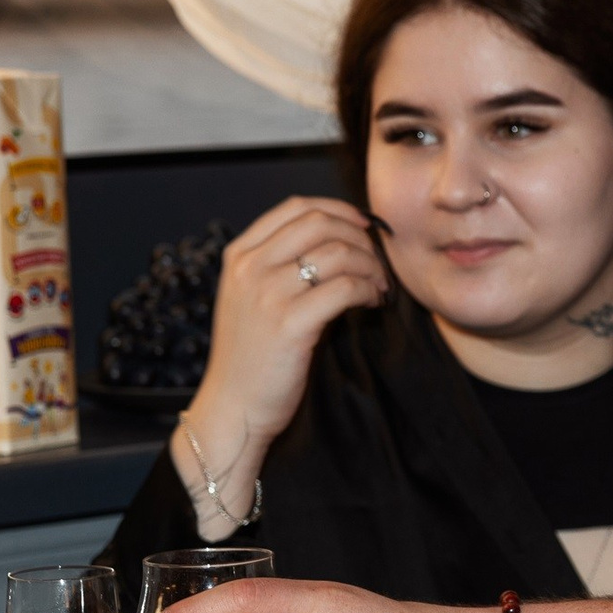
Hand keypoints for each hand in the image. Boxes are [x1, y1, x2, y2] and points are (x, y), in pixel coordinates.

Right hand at [190, 197, 386, 440]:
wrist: (233, 405)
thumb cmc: (253, 353)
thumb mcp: (251, 297)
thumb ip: (280, 265)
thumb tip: (339, 239)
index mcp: (240, 254)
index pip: (296, 208)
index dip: (339, 210)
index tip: (363, 227)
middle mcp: (250, 267)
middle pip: (320, 223)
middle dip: (360, 238)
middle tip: (377, 263)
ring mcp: (267, 294)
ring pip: (339, 254)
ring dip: (371, 267)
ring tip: (379, 287)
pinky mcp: (290, 323)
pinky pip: (346, 288)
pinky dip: (369, 291)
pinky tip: (373, 303)